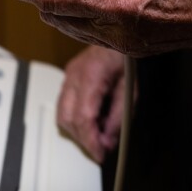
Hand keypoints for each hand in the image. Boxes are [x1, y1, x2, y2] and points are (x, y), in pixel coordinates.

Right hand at [56, 45, 126, 162]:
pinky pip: (63, 105)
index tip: (100, 154)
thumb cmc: (125, 58)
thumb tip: (108, 139)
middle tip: (100, 148)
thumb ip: (118, 116)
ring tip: (96, 136)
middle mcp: (73, 77)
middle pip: (66, 118)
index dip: (90, 140)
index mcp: (89, 78)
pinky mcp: (67, 78)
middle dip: (82, 139)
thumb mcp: (130, 90)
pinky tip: (90, 122)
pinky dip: (74, 119)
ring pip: (61, 114)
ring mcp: (67, 77)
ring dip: (76, 131)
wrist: (116, 37)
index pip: (82, 117)